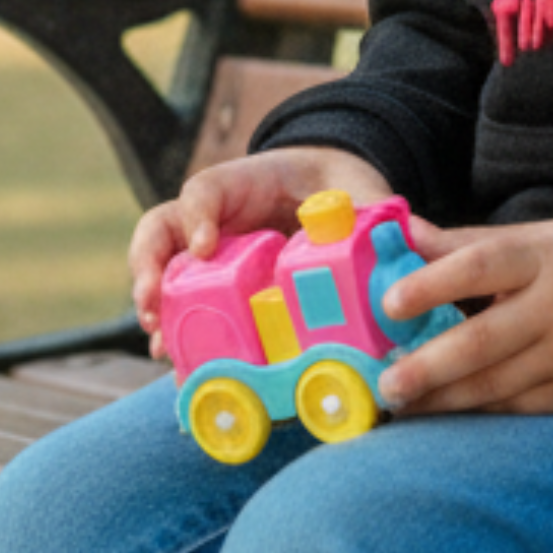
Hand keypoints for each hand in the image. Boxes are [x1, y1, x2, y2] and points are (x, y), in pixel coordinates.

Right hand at [130, 147, 392, 360]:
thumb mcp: (358, 188)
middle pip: (161, 231)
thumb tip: (403, 234)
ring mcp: (211, 254)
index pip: (206, 190)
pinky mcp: (220, 289)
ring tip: (160, 344)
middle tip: (152, 302)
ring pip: (162, 272)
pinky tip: (181, 369)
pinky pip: (186, 309)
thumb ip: (371, 208)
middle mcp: (217, 218)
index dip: (201, 215)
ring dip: (155, 309)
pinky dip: (180, 337)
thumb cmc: (341, 184)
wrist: (334, 192)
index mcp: (246, 183)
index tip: (206, 245)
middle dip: (149, 267)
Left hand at [375, 216, 552, 416]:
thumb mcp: (523, 241)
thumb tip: (401, 233)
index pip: (478, 266)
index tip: (389, 304)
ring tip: (401, 404)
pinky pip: (518, 407)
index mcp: (536, 257)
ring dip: (444, 399)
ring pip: (496, 384)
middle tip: (386, 383)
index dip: (432, 284)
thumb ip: (460, 244)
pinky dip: (477, 411)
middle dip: (430, 367)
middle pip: (483, 341)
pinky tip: (443, 412)